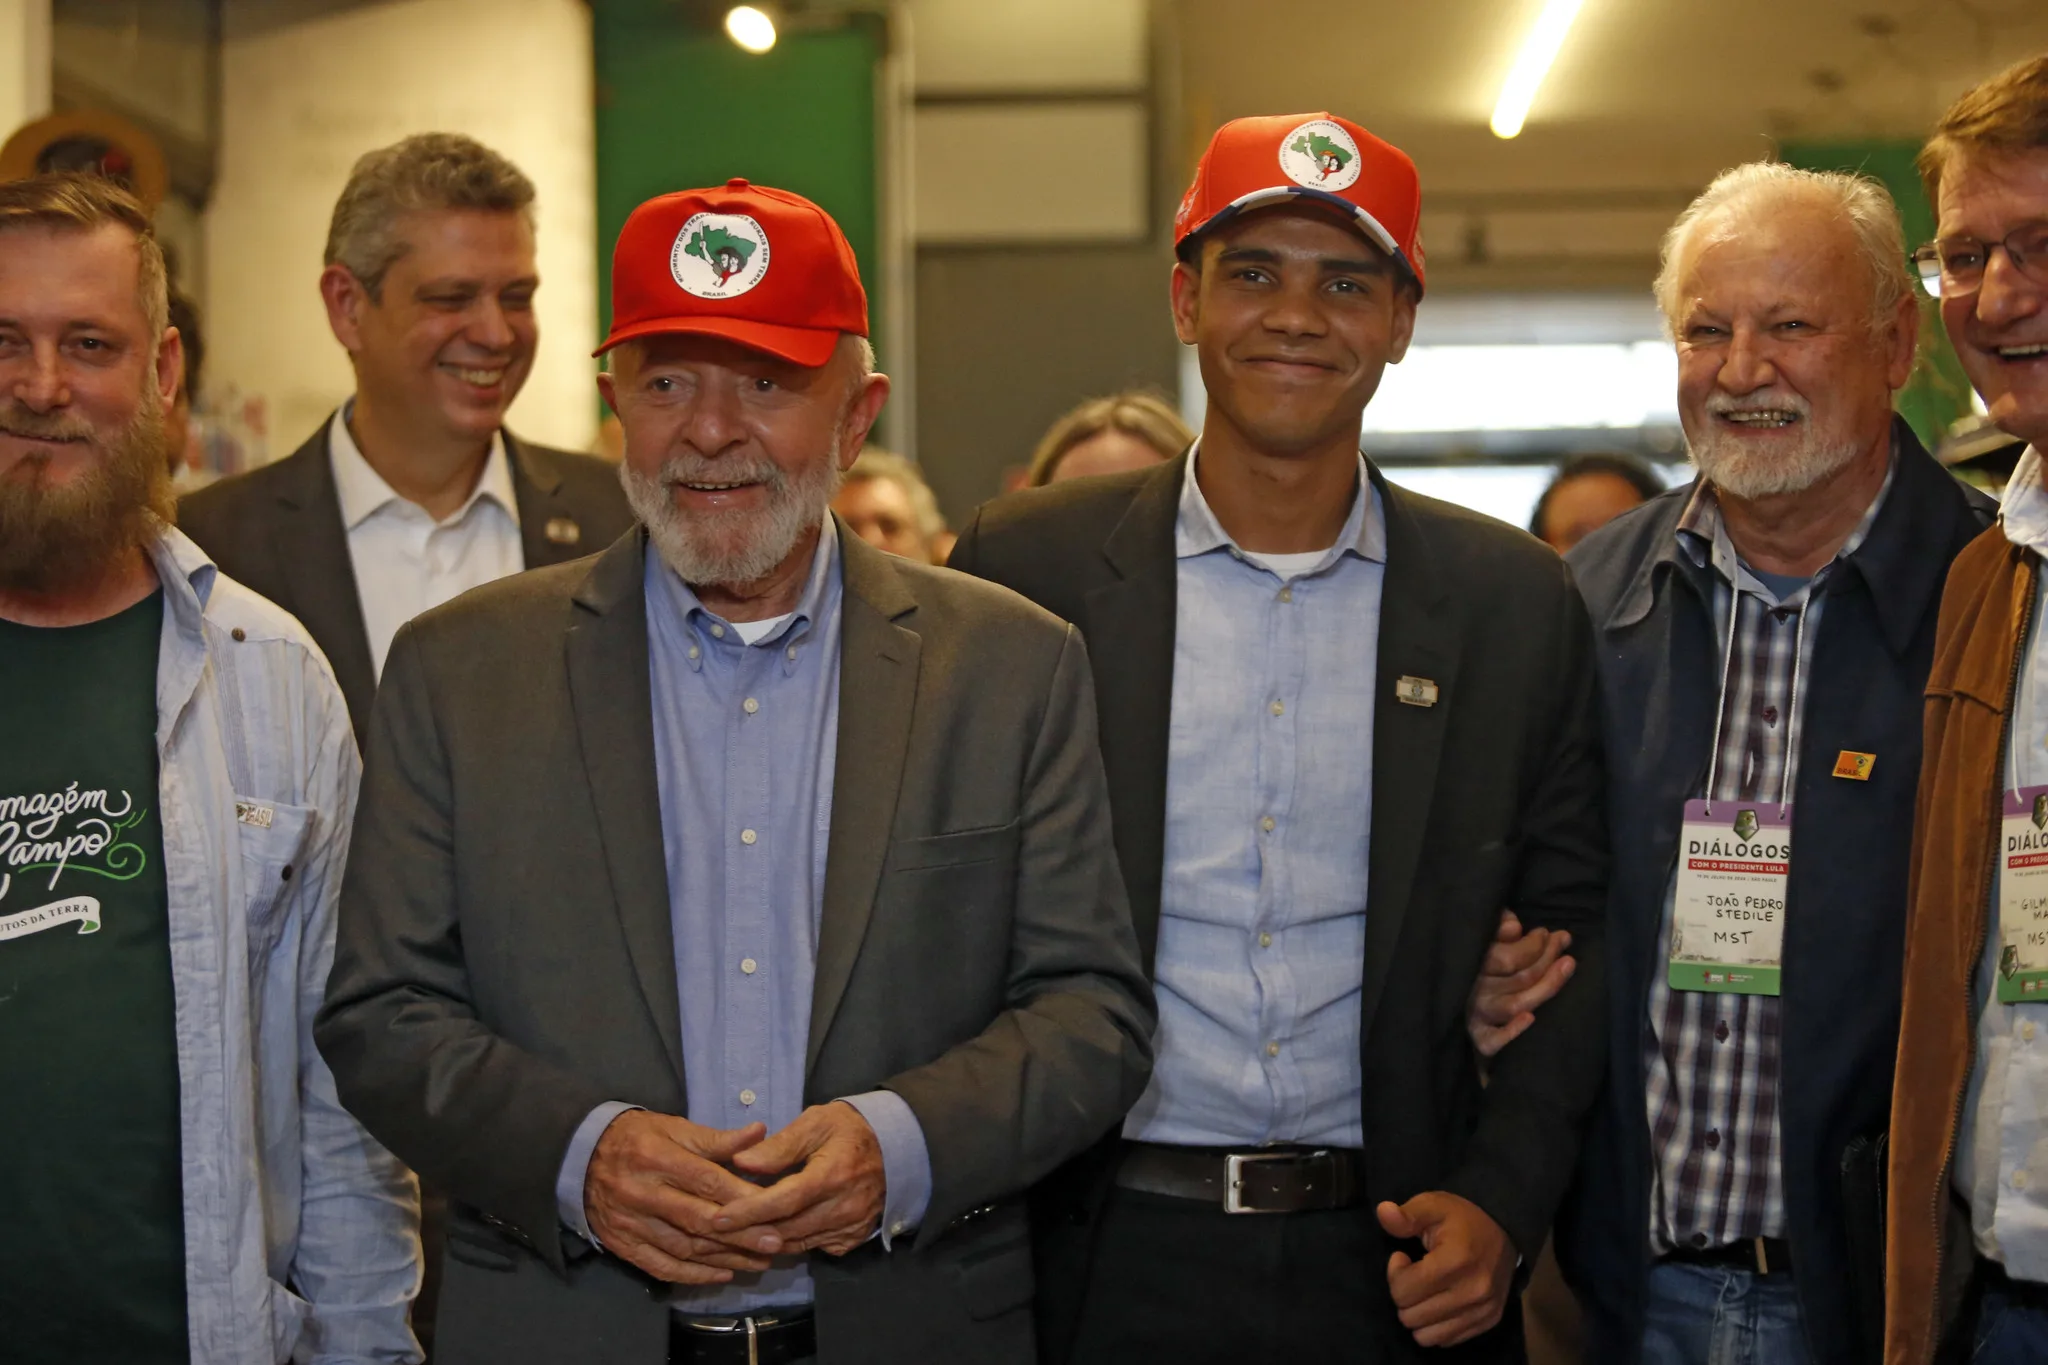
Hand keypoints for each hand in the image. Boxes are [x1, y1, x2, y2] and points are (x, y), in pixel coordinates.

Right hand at [584, 1109, 779, 1284]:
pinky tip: (722, 1274)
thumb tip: (759, 1132)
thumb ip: (716, 1138)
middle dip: (741, 1234)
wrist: (580, 1157)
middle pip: (699, 1219)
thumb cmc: (638, 1138)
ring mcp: (631, 1223)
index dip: (742, 1198)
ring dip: (724, 1258)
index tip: (775, 1208)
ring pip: (684, 1248)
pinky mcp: (623, 1245)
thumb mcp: (674, 1128)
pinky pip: (661, 1266)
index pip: (707, 1182)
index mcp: (659, 1158)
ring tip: (759, 1262)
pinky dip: (693, 1275)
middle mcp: (644, 1193)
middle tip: (775, 1244)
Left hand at [713, 1102, 885, 1257]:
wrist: (897, 1148)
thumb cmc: (849, 1130)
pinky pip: (812, 1248)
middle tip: (714, 1229)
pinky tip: (770, 1232)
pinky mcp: (852, 1239)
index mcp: (832, 1175)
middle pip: (786, 1229)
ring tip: (734, 1233)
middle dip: (748, 1231)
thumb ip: (780, 1145)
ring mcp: (850, 1227)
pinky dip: (789, 1243)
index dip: (749, 1211)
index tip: (718, 1217)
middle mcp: (843, 1208)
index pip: (784, 1201)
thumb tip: (742, 1162)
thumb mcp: (815, 1123)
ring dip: (764, 1241)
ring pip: (796, 1244)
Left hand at [1377, 1192, 1516, 1346]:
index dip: (1395, 1273)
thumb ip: (1407, 1215)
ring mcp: (1482, 1311)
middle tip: (1413, 1275)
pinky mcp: (1488, 1322)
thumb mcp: (1432, 1205)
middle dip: (1404, 1295)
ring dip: (1417, 1314)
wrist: (1505, 1231)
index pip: (1404, 1290)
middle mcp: (1472, 1291)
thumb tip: (1383, 1213)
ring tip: (1425, 1290)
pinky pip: (1446, 1341)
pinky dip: (1436, 1325)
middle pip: (1410, 1316)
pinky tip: (1440, 1301)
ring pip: (1425, 1336)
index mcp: (1456, 1261)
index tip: (1403, 1258)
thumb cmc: (1462, 1219)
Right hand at [1466, 910, 1573, 1057]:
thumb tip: (1514, 926)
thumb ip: (1496, 927)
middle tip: (1564, 940)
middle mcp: (1473, 989)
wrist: (1447, 1004)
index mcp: (1471, 963)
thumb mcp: (1480, 937)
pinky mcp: (1479, 1038)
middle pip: (1520, 977)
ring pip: (1516, 1004)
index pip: (1507, 956)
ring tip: (1569, 964)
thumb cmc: (1473, 962)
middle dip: (1547, 957)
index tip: (1547, 933)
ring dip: (1547, 986)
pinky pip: (1492, 1041)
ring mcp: (1476, 1015)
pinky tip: (1531, 1019)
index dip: (1533, 944)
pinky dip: (1510, 1032)